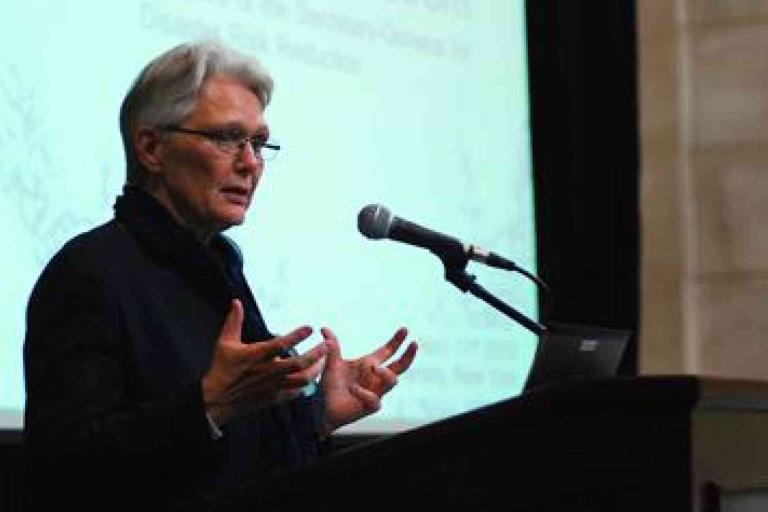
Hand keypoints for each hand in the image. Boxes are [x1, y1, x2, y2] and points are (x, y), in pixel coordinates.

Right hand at [202, 300, 327, 425]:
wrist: (217, 399)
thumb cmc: (222, 368)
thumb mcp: (225, 342)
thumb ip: (234, 321)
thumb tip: (236, 301)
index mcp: (256, 356)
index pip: (280, 344)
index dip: (296, 336)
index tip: (310, 328)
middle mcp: (267, 371)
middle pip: (298, 364)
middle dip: (316, 354)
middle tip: (328, 345)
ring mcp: (272, 386)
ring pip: (301, 380)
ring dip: (316, 370)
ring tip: (324, 360)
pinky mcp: (274, 397)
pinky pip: (296, 392)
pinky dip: (306, 385)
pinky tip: (312, 377)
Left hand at [320, 327, 417, 434]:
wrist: (322, 407)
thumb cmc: (330, 386)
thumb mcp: (331, 363)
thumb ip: (332, 347)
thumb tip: (324, 328)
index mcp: (369, 365)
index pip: (388, 351)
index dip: (397, 341)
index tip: (405, 329)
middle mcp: (376, 378)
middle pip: (400, 366)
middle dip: (408, 355)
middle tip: (414, 343)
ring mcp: (375, 392)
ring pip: (392, 381)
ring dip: (386, 373)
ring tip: (374, 367)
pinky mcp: (370, 407)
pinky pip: (375, 400)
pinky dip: (365, 393)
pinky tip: (354, 389)